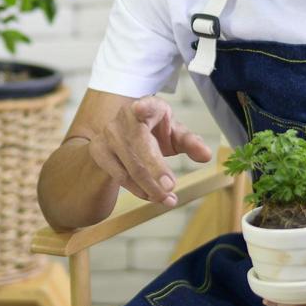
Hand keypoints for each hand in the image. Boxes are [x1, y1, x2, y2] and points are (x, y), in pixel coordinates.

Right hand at [86, 96, 211, 206]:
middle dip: (155, 168)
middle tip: (170, 187)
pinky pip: (120, 176)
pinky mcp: (99, 152)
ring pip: (130, 167)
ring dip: (150, 187)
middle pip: (139, 145)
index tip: (140, 107)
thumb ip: (190, 142)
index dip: (143, 106)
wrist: (122, 135)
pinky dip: (138, 190)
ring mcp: (108, 135)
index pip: (145, 105)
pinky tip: (151, 196)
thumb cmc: (154, 131)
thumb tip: (206, 155)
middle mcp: (124, 118)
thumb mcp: (174, 133)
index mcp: (147, 106)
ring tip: (168, 200)